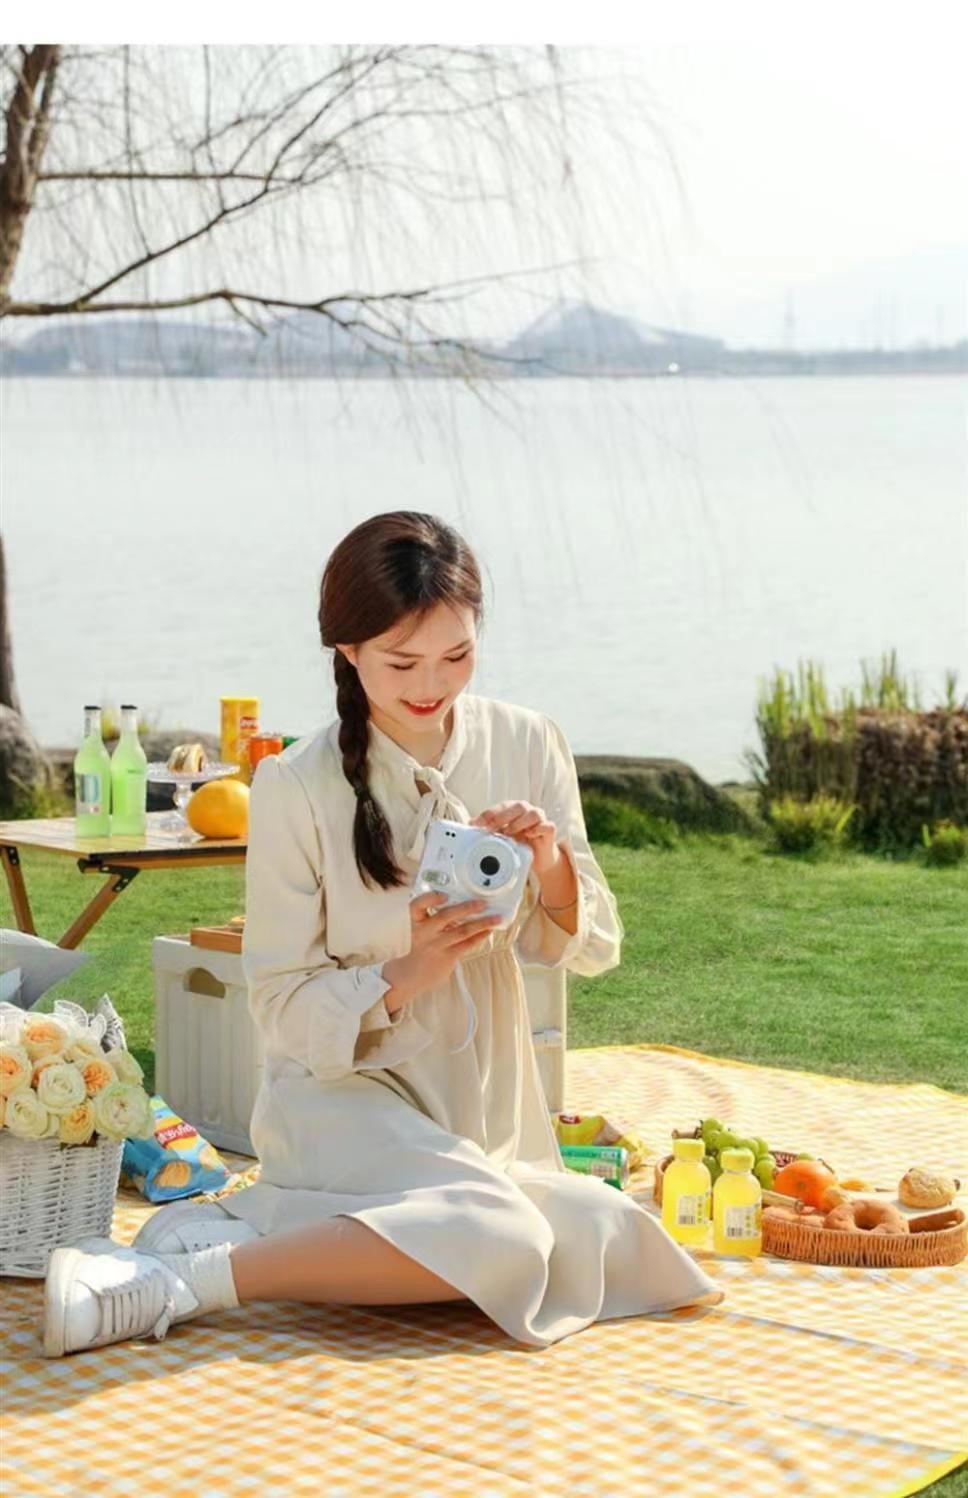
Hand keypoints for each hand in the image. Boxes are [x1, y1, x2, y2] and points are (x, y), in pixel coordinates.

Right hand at [381, 893, 501, 1011]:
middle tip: (482, 903)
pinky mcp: (446, 958)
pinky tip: (487, 931)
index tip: (444, 894)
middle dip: (467, 908)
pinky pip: (466, 945)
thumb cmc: (413, 949)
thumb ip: (430, 918)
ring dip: (482, 923)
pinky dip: (479, 937)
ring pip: (462, 931)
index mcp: (414, 922)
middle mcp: (424, 933)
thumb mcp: (414, 930)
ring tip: (495, 918)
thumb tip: (454, 906)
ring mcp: (436, 946)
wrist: (406, 977)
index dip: (431, 898)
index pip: (417, 905)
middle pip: (447, 916)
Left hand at [469, 801, 559, 876]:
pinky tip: (529, 835)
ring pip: (533, 814)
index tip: (476, 824)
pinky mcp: (549, 831)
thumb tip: (469, 824)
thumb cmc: (519, 843)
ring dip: (519, 823)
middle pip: (518, 806)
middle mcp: (528, 811)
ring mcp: (540, 820)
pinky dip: (538, 829)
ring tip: (510, 833)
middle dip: (503, 816)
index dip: (488, 814)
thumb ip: (489, 829)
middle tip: (492, 827)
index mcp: (514, 810)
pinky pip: (547, 826)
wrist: (538, 858)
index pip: (501, 806)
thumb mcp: (501, 836)